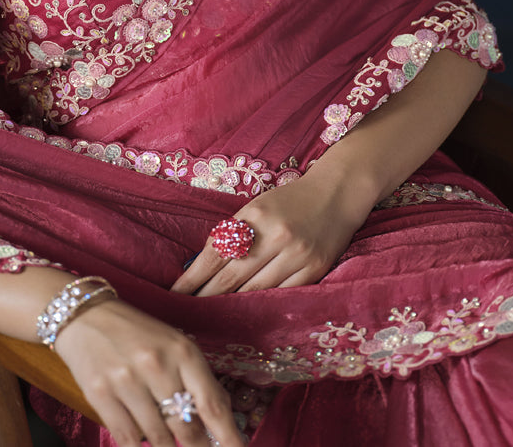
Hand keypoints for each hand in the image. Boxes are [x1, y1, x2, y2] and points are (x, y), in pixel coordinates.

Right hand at [53, 297, 243, 446]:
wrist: (85, 315)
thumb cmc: (137, 332)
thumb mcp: (173, 344)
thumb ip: (197, 380)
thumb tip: (221, 421)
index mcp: (181, 351)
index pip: (211, 404)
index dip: (228, 437)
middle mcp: (156, 365)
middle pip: (187, 428)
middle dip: (197, 446)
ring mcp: (126, 381)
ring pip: (158, 439)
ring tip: (168, 442)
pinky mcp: (100, 395)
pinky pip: (127, 439)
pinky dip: (138, 446)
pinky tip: (142, 439)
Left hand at [171, 166, 370, 295]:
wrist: (335, 194)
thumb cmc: (289, 202)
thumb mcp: (256, 209)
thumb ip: (233, 234)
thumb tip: (200, 266)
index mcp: (255, 216)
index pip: (216, 253)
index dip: (194, 277)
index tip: (176, 294)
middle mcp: (275, 236)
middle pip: (232, 276)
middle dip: (207, 297)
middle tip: (188, 313)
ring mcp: (297, 255)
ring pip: (256, 291)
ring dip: (232, 305)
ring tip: (212, 317)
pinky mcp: (314, 271)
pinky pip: (282, 295)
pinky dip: (263, 305)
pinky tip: (248, 313)